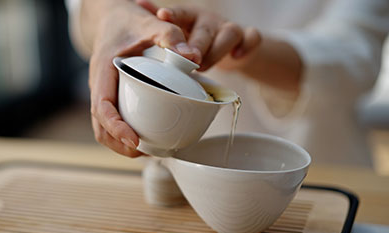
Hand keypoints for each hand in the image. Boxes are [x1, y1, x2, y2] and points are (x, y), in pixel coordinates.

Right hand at [87, 0, 197, 156]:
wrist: (112, 16)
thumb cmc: (129, 20)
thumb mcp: (149, 22)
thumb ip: (170, 36)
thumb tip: (193, 59)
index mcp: (102, 70)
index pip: (101, 107)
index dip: (115, 128)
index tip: (133, 141)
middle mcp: (98, 85)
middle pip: (100, 126)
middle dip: (119, 145)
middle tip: (145, 153)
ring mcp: (103, 92)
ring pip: (104, 128)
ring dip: (121, 144)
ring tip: (148, 151)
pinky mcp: (111, 95)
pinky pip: (113, 119)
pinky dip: (125, 133)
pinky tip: (146, 136)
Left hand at [142, 3, 261, 70]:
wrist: (228, 48)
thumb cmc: (195, 40)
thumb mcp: (178, 31)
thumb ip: (159, 24)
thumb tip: (138, 5)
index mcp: (190, 17)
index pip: (181, 13)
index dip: (173, 14)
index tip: (163, 16)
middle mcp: (210, 20)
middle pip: (205, 29)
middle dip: (197, 45)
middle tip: (189, 59)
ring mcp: (229, 28)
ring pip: (229, 33)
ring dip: (216, 52)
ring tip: (203, 67)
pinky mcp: (247, 39)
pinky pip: (253, 38)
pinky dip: (247, 46)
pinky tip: (237, 57)